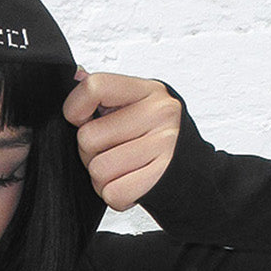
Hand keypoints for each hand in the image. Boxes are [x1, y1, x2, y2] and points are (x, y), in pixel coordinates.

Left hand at [62, 71, 181, 210]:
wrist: (195, 174)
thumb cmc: (159, 140)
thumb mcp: (138, 107)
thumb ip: (106, 93)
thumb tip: (76, 74)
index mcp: (149, 91)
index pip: (94, 87)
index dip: (75, 108)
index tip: (82, 119)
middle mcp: (160, 113)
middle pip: (88, 138)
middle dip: (90, 153)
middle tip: (113, 152)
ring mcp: (163, 145)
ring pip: (98, 170)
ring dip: (102, 178)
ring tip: (124, 170)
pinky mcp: (161, 178)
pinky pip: (113, 193)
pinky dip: (115, 195)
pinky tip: (131, 184)